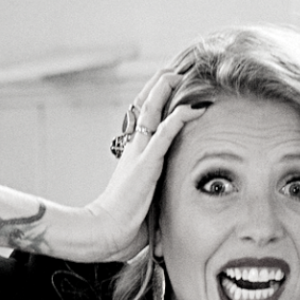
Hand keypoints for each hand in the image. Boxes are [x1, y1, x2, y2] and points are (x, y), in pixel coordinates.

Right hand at [78, 68, 206, 262]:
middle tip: (180, 65)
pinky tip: (195, 108)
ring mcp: (140, 154)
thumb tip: (174, 204)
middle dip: (163, 82)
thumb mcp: (146, 203)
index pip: (147, 117)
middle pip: (147, 104)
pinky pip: (165, 133)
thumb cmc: (124, 226)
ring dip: (169, 89)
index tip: (175, 82)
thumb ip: (157, 194)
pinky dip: (180, 118)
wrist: (105, 234)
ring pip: (154, 110)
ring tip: (186, 73)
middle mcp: (135, 148)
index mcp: (135, 155)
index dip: (159, 98)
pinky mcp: (146, 164)